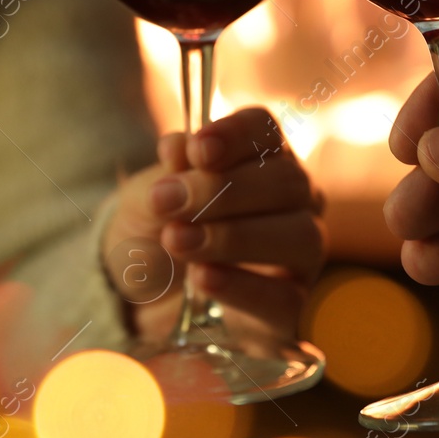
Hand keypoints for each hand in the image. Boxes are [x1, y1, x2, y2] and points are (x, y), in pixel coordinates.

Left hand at [102, 108, 325, 342]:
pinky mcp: (292, 306)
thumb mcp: (148, 196)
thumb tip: (181, 146)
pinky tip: (202, 278)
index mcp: (262, 157)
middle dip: (223, 190)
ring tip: (176, 241)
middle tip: (167, 203)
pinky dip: (242, 286)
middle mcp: (294, 200)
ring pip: (299, 237)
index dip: (235, 135)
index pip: (265, 131)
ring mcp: (300, 254)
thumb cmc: (155, 230)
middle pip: (286, 181)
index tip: (198, 149)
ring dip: (234, 237)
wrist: (138, 294)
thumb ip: (169, 172)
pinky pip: (285, 298)